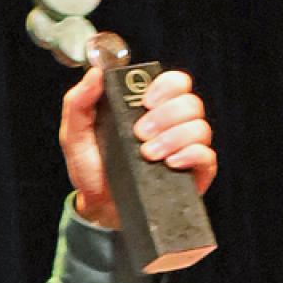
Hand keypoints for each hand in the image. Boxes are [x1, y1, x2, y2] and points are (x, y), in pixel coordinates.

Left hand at [59, 66, 216, 228]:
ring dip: (174, 137)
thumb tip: (95, 73)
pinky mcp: (195, 173)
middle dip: (165, 116)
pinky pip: (207, 156)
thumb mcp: (75, 134)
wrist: (99, 209)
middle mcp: (173, 124)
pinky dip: (190, 155)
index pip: (175, 83)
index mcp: (149, 108)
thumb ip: (79, 102)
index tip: (146, 102)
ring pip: (200, 127)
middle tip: (139, 134)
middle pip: (190, 102)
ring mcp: (186, 148)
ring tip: (148, 154)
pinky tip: (169, 164)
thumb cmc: (90, 169)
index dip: (166, 86)